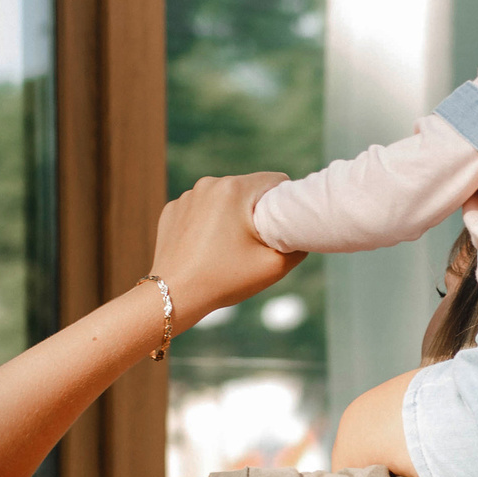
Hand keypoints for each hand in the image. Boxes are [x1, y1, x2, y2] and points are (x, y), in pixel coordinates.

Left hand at [149, 173, 305, 331]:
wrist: (175, 296)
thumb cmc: (225, 280)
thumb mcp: (276, 265)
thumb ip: (300, 243)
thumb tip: (305, 232)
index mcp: (234, 189)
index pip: (276, 181)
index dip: (286, 203)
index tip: (281, 229)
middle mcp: (208, 184)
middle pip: (248, 190)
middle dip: (256, 211)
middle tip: (254, 245)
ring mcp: (186, 196)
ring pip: (223, 200)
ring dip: (231, 217)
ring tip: (228, 249)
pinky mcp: (172, 210)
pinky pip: (200, 210)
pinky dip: (207, 224)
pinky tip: (206, 249)